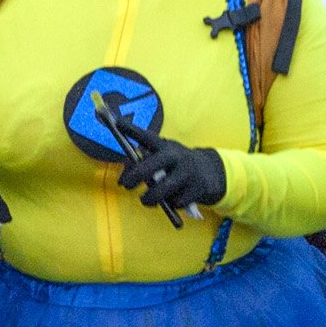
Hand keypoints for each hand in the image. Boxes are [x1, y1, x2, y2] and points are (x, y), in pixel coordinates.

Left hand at [111, 115, 226, 213]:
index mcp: (165, 146)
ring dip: (150, 198)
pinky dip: (171, 203)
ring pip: (162, 189)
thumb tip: (125, 177)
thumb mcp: (163, 156)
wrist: (209, 172)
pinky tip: (172, 200)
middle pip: (150, 167)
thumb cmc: (176, 164)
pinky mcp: (197, 188)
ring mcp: (187, 172)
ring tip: (145, 200)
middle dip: (134, 177)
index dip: (131, 130)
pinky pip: (176, 201)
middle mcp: (176, 156)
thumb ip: (145, 162)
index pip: (146, 136)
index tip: (116, 123)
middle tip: (125, 185)